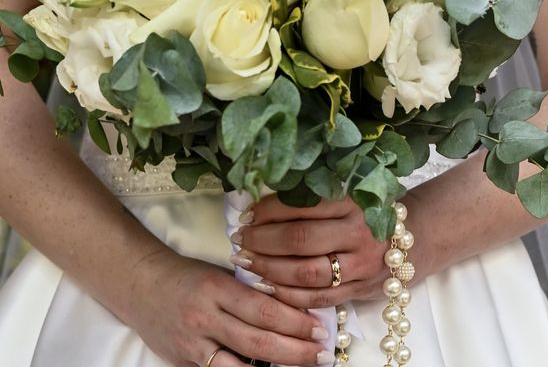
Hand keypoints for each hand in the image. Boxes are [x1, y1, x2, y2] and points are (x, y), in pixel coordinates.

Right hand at [125, 250, 334, 366]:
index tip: (319, 328)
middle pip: (258, 341)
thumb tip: (291, 309)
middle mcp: (205, 317)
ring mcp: (192, 344)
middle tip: (321, 353)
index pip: (265, 310)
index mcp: (217, 288)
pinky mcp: (182, 362)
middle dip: (296, 351)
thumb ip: (250, 292)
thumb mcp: (220, 274)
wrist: (141, 284)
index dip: (296, 322)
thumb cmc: (188, 275)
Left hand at [230, 195, 390, 308]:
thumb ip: (313, 199)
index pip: (300, 206)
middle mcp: (358, 232)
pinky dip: (288, 295)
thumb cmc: (370, 212)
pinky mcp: (361, 289)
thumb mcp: (349, 195)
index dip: (267, 212)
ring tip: (248, 262)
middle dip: (262, 241)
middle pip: (300, 240)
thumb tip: (260, 207)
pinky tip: (267, 286)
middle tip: (241, 240)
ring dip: (269, 270)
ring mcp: (361, 264)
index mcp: (352, 202)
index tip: (247, 215)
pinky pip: (318, 298)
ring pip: (306, 273)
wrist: (416, 236)